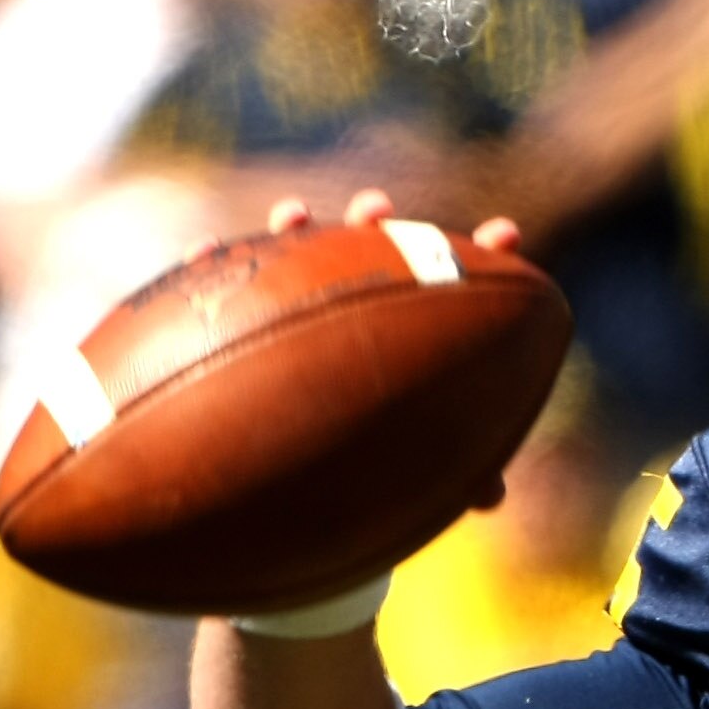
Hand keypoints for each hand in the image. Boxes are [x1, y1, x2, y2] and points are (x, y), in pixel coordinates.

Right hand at [191, 190, 526, 510]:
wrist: (290, 488)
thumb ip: (456, 479)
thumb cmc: (375, 478)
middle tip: (376, 212)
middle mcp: (357, 309)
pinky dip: (209, 266)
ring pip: (296, 255)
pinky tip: (201, 253)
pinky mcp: (239, 322)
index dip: (484, 257)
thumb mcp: (415, 478)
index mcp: (414, 335)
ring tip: (291, 215)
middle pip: (370, 251)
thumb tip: (491, 496)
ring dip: (296, 227)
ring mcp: (299, 308)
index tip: (508, 233)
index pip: (455, 287)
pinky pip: (219, 288)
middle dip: (376, 222)